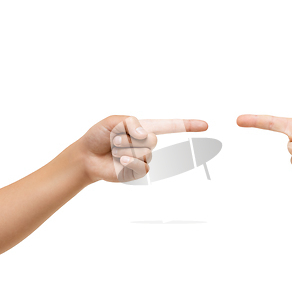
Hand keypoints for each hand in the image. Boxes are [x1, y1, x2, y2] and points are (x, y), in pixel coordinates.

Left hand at [77, 116, 207, 182]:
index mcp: (145, 129)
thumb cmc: (98, 136)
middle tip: (115, 139)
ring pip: (144, 152)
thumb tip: (146, 136)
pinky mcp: (137, 172)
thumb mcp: (113, 121)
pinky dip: (128, 161)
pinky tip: (118, 161)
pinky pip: (141, 166)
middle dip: (131, 137)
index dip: (189, 126)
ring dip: (125, 149)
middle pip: (153, 139)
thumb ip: (131, 123)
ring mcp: (144, 158)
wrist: (86, 156)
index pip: (171, 126)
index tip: (205, 126)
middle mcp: (147, 144)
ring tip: (113, 149)